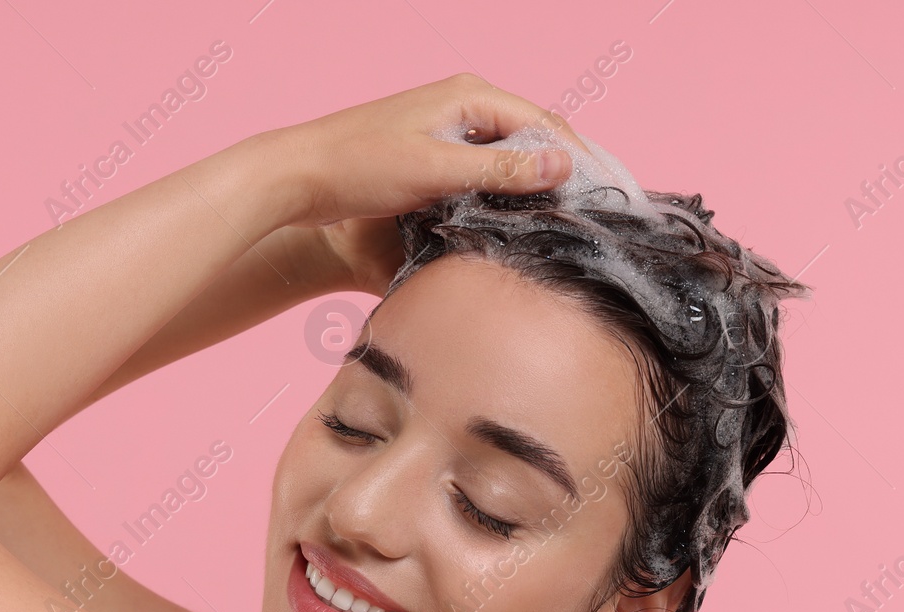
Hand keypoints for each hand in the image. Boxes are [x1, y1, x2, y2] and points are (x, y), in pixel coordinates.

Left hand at [267, 73, 592, 230]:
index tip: (605, 196)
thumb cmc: (358, 166)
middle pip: (530, 139)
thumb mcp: (434, 171)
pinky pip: (480, 173)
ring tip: (560, 222)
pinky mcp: (430, 157)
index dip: (578, 159)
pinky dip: (500, 193)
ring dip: (530, 186)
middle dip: (560, 171)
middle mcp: (463, 106)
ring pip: (506, 158)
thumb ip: (498, 172)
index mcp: (470, 96)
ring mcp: (446, 131)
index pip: (544, 125)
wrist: (298, 177)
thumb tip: (562, 166)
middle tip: (590, 214)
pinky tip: (511, 222)